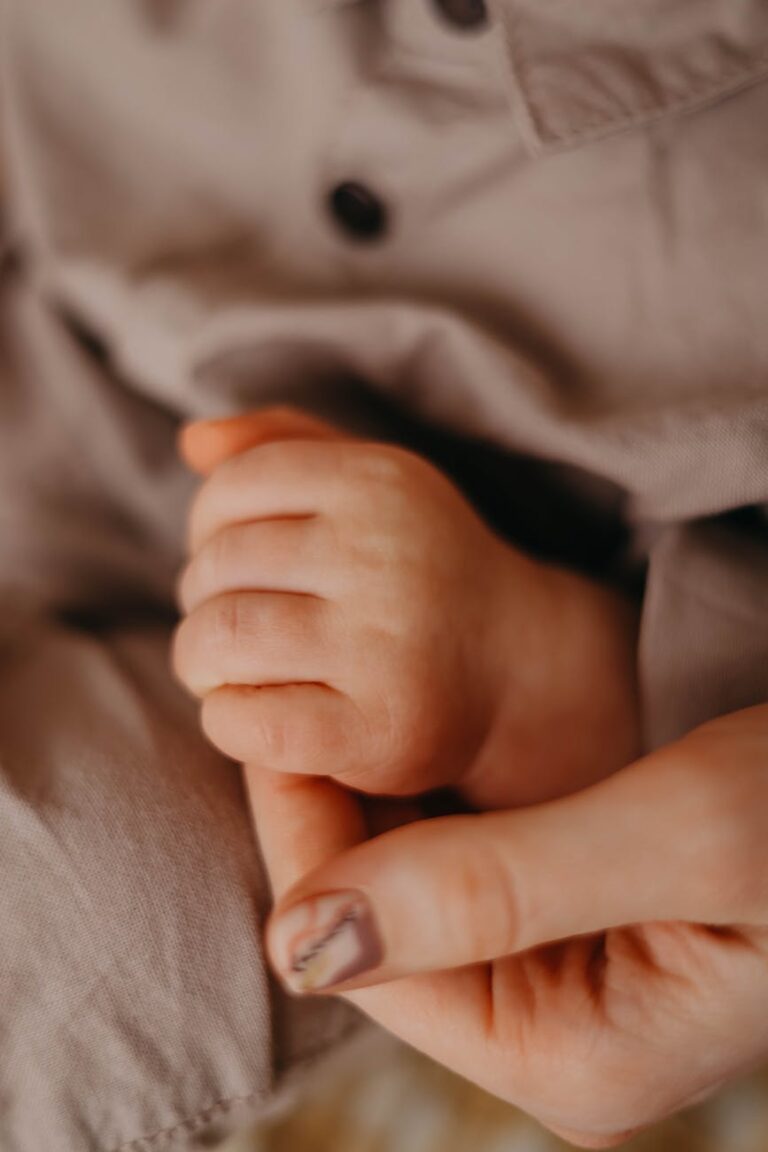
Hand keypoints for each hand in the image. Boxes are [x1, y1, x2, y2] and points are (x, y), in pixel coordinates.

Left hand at [174, 408, 639, 803]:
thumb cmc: (417, 566)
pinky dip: (225, 721)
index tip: (236, 564)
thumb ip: (282, 443)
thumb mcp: (368, 484)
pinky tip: (257, 714)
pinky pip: (242, 720)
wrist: (517, 663)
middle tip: (230, 627)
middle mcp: (385, 555)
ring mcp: (385, 646)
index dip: (206, 529)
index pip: (230, 489)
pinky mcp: (379, 728)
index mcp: (378, 482)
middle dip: (202, 601)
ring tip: (230, 670)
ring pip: (217, 641)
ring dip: (201, 663)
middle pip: (216, 568)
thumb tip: (194, 440)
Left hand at [258, 704, 767, 1146]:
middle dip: (335, 815)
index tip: (267, 726)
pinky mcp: (585, 920)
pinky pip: (470, 862)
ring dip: (378, 798)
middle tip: (286, 696)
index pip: (372, 954)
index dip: (307, 838)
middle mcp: (558, 1034)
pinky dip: (433, 795)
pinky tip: (411, 728)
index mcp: (571, 1052)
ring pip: (420, 888)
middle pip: (385, 924)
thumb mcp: (675, 833)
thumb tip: (305, 942)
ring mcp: (570, 977)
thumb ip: (493, 885)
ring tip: (332, 701)